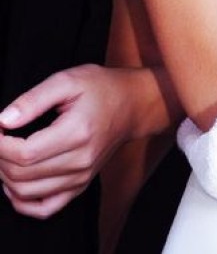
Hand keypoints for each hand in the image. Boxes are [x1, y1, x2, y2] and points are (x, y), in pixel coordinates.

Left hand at [0, 65, 133, 218]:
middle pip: (22, 175)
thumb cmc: (101, 88)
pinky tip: (13, 184)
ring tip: (4, 155)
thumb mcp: (68, 80)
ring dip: (5, 177)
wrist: (131, 104)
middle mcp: (80, 161)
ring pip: (27, 193)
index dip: (0, 144)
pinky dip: (22, 202)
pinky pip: (44, 208)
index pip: (24, 153)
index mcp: (77, 133)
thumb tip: (4, 120)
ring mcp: (81, 177)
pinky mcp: (80, 185)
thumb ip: (34, 99)